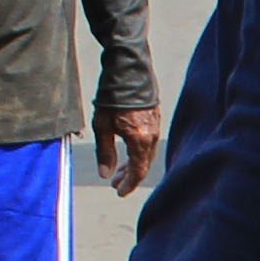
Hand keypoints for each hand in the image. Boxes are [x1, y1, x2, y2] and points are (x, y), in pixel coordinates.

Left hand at [94, 82, 161, 196]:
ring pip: (146, 153)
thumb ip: (105, 153)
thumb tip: (106, 174)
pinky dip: (138, 151)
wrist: (128, 69)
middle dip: (129, 175)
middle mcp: (152, 136)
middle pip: (143, 164)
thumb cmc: (113, 96)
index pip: (138, 171)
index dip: (129, 184)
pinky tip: (128, 149)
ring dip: (133, 163)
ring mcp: (156, 126)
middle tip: (115, 182)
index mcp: (141, 141)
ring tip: (119, 168)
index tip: (119, 192)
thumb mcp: (103, 126)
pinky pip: (149, 142)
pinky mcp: (155, 117)